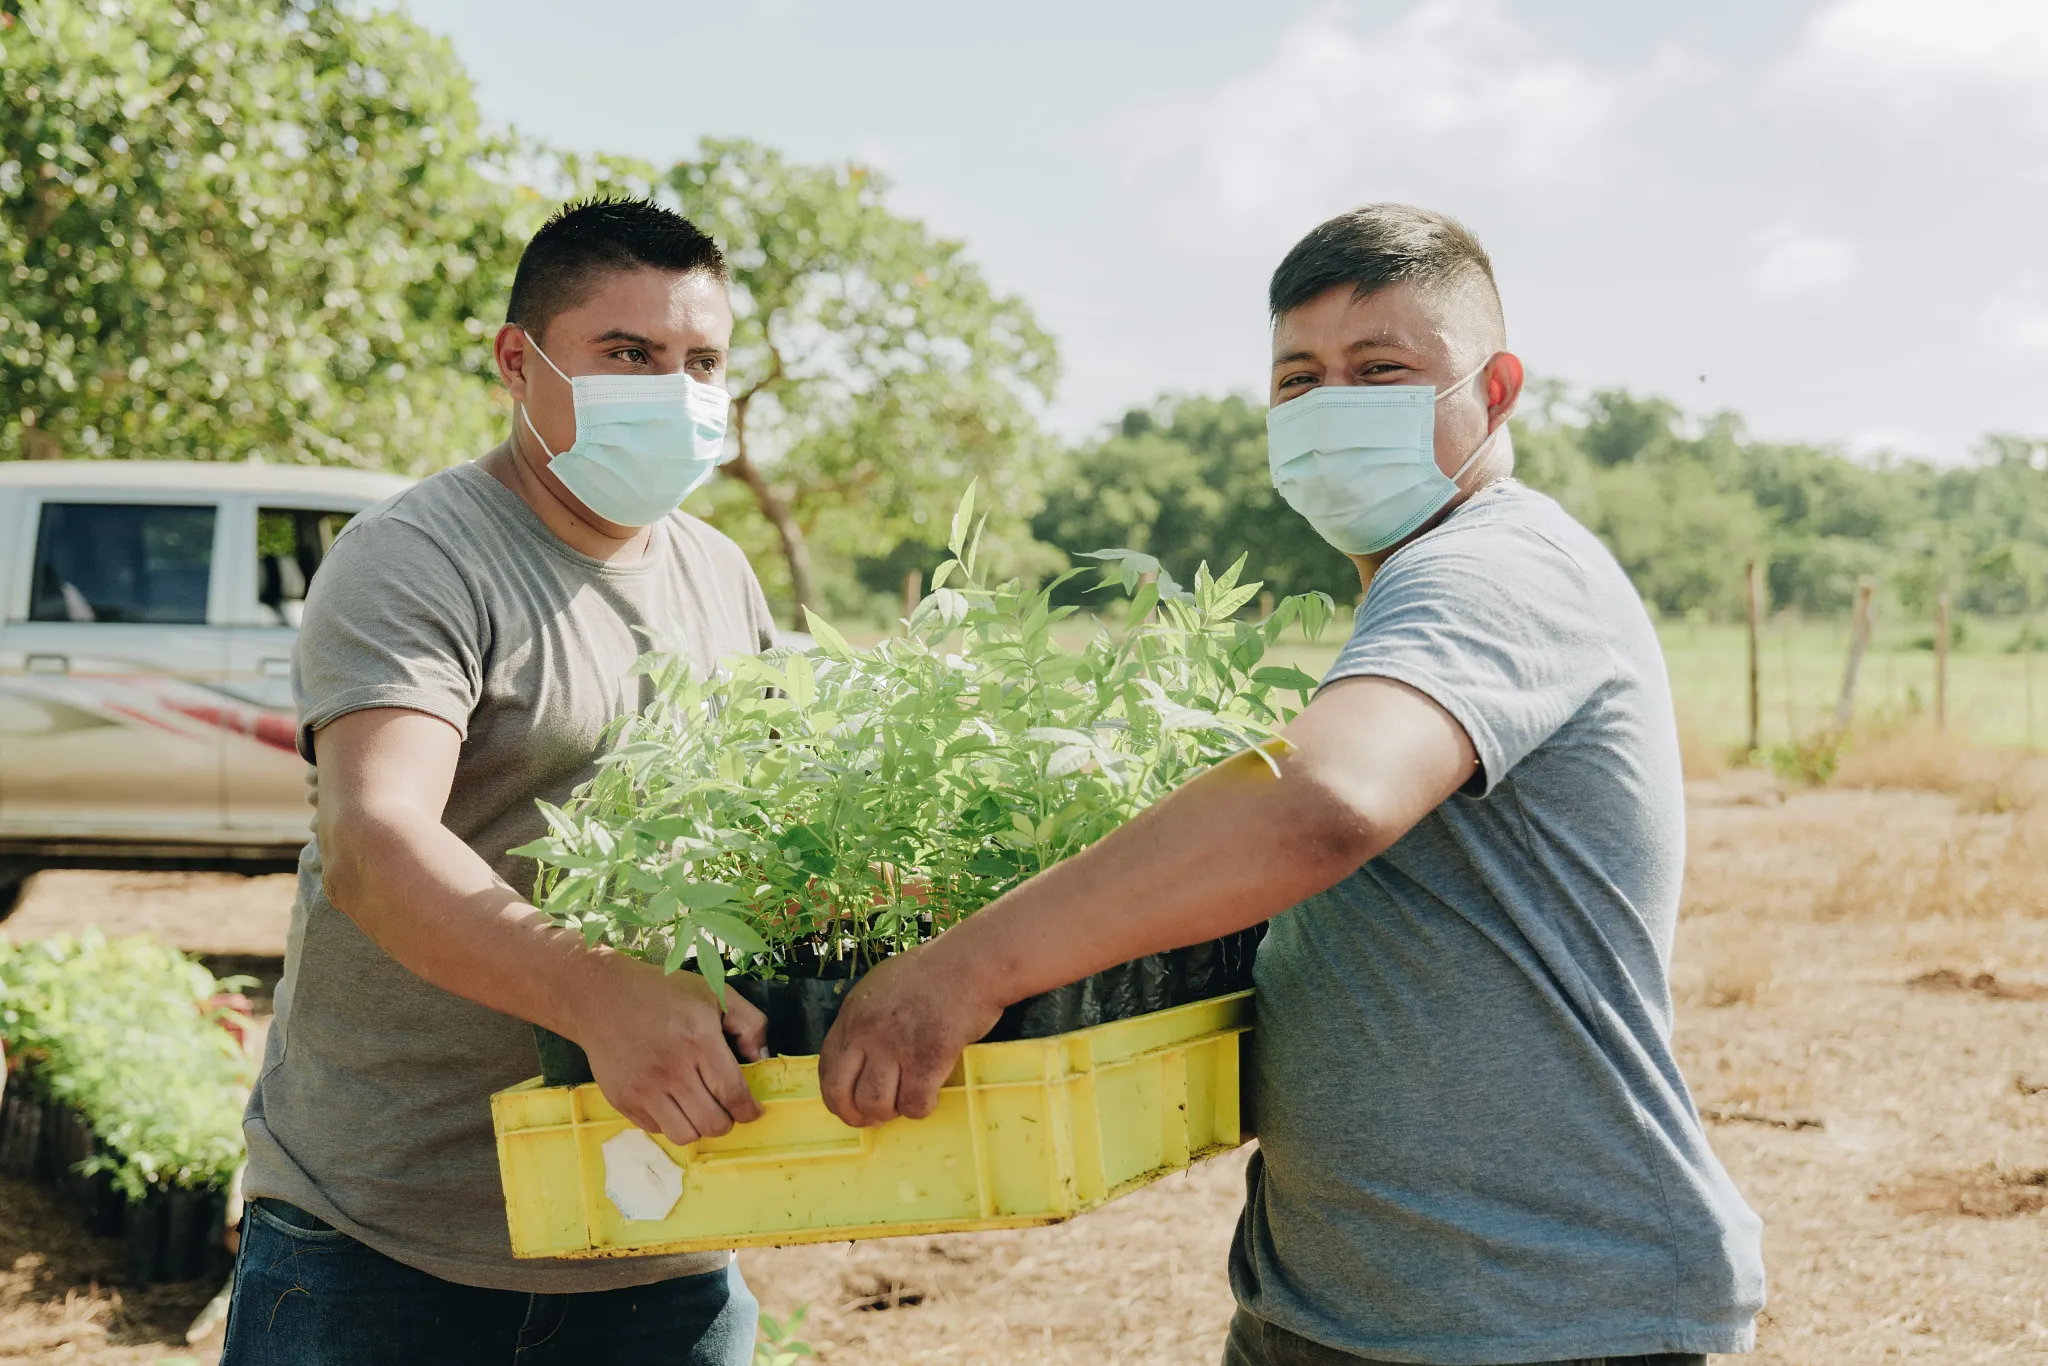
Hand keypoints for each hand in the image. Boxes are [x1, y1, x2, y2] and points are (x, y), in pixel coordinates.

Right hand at [574, 958, 766, 1145]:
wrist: (602, 996)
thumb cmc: (662, 993)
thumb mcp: (715, 991)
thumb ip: (750, 1022)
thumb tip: (761, 1059)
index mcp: (699, 1040)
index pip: (733, 1094)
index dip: (749, 1110)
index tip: (753, 1111)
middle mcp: (672, 1069)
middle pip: (712, 1123)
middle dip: (728, 1121)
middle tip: (726, 1108)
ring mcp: (644, 1088)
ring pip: (685, 1135)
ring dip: (699, 1127)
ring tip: (700, 1108)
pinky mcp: (622, 1099)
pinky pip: (655, 1129)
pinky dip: (670, 1122)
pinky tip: (672, 1100)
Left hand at [818, 942, 1003, 1126]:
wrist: (971, 963)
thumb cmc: (936, 971)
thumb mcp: (882, 986)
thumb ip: (867, 1018)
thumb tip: (864, 1056)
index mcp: (852, 1013)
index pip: (827, 1068)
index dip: (836, 1096)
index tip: (849, 1106)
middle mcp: (866, 1032)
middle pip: (841, 1093)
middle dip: (855, 1115)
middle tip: (874, 1119)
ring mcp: (895, 1047)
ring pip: (876, 1104)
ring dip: (891, 1112)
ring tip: (907, 1100)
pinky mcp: (926, 1060)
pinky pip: (913, 1104)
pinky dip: (921, 1108)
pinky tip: (930, 1096)